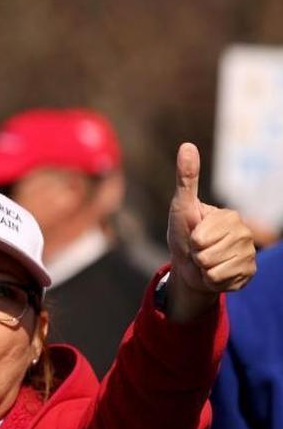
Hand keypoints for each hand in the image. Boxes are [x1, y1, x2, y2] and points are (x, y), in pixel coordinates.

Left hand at [165, 143, 256, 320]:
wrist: (188, 264)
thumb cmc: (183, 232)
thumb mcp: (181, 206)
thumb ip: (186, 178)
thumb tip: (187, 145)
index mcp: (230, 217)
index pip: (201, 238)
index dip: (191, 240)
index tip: (193, 235)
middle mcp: (244, 234)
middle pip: (207, 255)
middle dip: (196, 256)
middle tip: (197, 251)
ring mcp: (248, 254)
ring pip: (214, 270)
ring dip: (203, 269)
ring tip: (205, 261)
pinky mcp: (248, 273)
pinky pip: (223, 282)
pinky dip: (212, 281)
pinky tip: (214, 273)